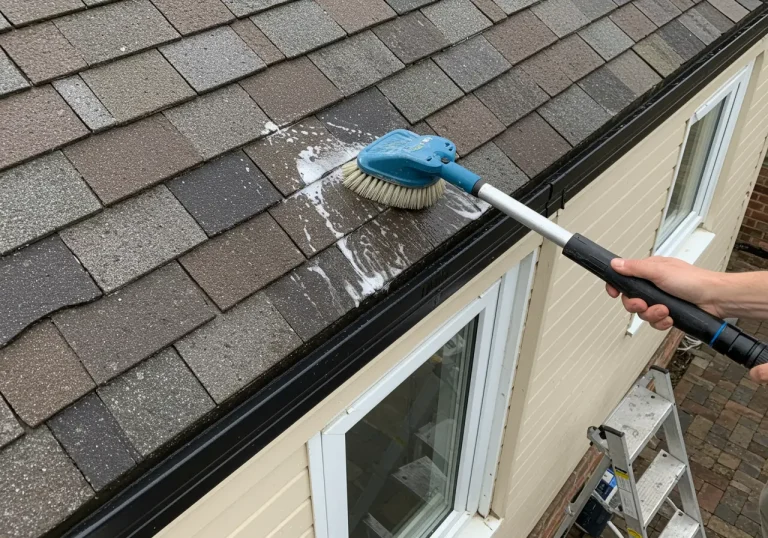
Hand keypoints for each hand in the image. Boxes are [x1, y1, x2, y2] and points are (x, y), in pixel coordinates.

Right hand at [605, 257, 767, 382]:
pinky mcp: (669, 313)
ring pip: (643, 313)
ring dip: (652, 314)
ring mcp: (661, 300)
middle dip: (636, 305)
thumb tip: (615, 263)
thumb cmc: (693, 281)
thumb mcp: (659, 271)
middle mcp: (654, 285)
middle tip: (645, 304)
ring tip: (665, 311)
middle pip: (631, 298)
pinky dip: (661, 322)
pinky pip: (655, 322)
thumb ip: (635, 268)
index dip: (616, 286)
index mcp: (650, 270)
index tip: (613, 293)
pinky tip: (670, 317)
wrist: (716, 299)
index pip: (624, 277)